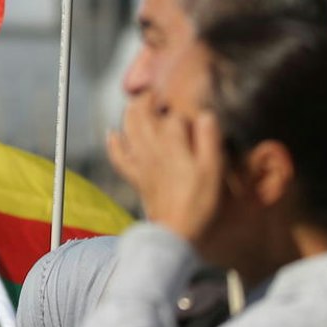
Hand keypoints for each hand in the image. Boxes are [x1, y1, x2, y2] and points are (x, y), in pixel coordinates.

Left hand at [107, 91, 225, 246]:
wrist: (177, 233)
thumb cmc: (199, 202)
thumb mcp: (214, 170)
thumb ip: (210, 139)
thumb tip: (206, 114)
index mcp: (172, 143)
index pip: (173, 115)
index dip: (182, 109)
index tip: (190, 105)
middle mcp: (151, 148)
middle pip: (141, 113)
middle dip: (147, 99)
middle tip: (158, 93)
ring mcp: (141, 162)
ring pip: (127, 128)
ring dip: (131, 112)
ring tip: (138, 102)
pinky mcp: (136, 177)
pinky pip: (118, 156)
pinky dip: (114, 143)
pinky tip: (112, 134)